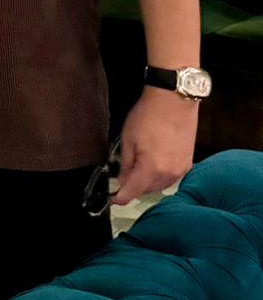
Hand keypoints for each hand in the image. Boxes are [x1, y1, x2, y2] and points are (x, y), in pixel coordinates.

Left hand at [113, 88, 198, 205]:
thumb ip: (125, 163)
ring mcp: (180, 170)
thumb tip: (122, 179)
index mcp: (151, 169)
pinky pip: (170, 177)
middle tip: (123, 174)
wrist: (174, 100)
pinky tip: (153, 162)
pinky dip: (160, 175)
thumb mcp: (128, 138)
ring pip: (159, 186)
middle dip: (133, 186)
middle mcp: (168, 174)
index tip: (113, 199)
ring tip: (138, 165)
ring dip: (147, 181)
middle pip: (146, 190)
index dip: (120, 197)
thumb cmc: (150, 114)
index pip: (132, 192)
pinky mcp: (187, 163)